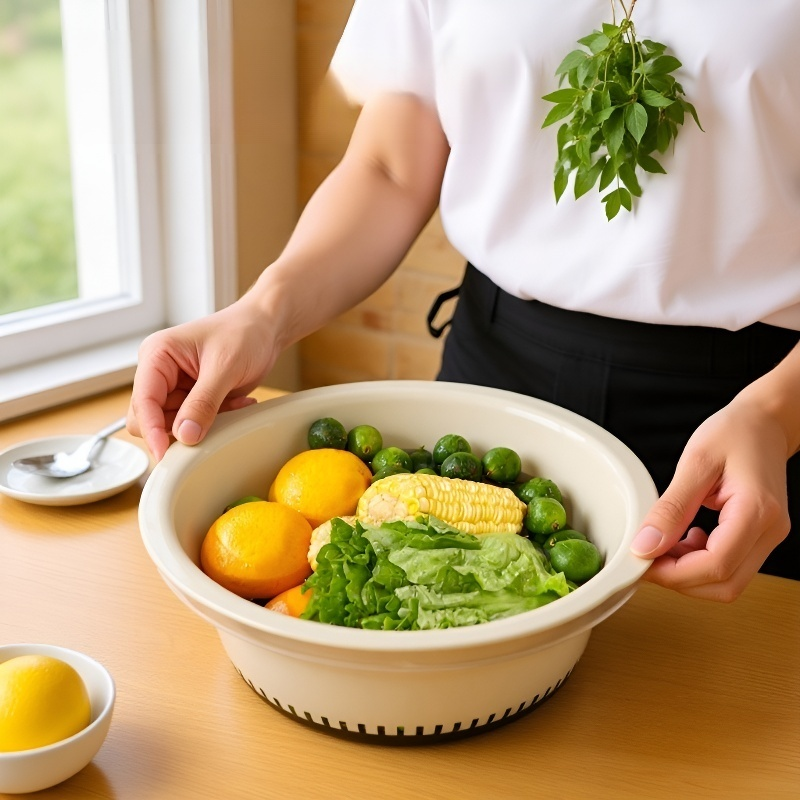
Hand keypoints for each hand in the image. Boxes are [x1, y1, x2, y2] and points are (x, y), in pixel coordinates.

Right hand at [127, 298, 278, 460]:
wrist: (266, 328)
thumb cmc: (244, 332)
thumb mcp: (225, 367)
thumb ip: (203, 403)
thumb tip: (184, 436)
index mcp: (157, 355)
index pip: (143, 400)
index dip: (152, 430)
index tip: (164, 454)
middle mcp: (160, 372)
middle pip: (150, 418)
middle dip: (180, 427)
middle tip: (213, 422)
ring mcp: (175, 386)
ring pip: (174, 425)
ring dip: (204, 423)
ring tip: (234, 403)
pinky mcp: (193, 398)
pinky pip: (195, 422)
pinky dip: (217, 419)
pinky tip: (238, 402)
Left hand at [630, 394, 791, 600]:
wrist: (765, 423)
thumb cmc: (734, 433)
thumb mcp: (695, 462)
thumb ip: (670, 508)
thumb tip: (645, 546)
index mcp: (756, 511)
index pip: (717, 565)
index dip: (674, 572)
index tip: (642, 561)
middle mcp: (770, 531)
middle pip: (724, 584)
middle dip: (679, 578)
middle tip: (647, 556)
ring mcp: (769, 537)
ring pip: (728, 582)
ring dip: (689, 573)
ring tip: (665, 543)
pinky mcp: (760, 537)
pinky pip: (730, 567)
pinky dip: (700, 563)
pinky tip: (684, 540)